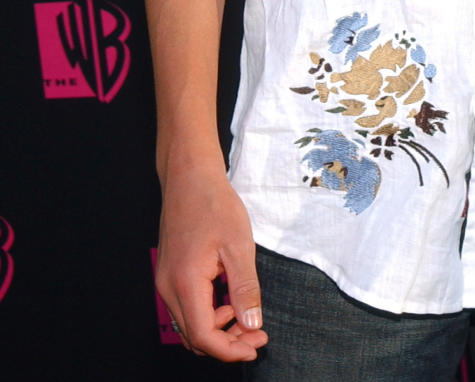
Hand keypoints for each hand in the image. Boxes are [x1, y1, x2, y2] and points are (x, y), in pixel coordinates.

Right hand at [155, 164, 268, 360]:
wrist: (189, 176)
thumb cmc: (214, 204)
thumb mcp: (239, 245)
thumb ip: (245, 288)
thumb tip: (252, 324)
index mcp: (185, 282)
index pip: (204, 337)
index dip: (231, 349)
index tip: (258, 343)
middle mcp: (168, 288)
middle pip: (194, 337)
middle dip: (227, 343)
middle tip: (258, 334)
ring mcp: (165, 281)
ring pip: (188, 326)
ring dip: (218, 331)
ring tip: (246, 318)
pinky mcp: (168, 274)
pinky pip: (185, 308)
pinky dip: (207, 315)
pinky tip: (228, 301)